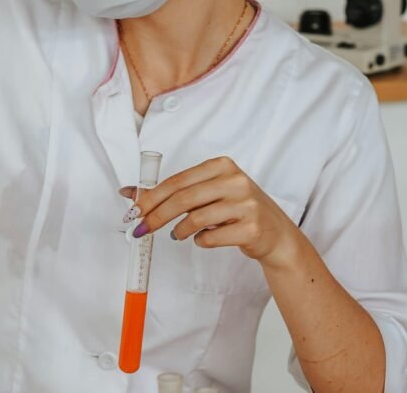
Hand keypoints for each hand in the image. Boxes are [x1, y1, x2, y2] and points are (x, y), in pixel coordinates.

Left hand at [121, 156, 302, 268]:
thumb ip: (175, 192)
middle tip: (141, 229)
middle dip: (156, 216)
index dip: (152, 197)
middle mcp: (235, 180)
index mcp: (222, 166)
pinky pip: (210, 237)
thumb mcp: (209, 193)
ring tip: (178, 234)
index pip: (177, 181)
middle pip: (183, 199)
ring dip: (179, 230)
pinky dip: (199, 240)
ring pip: (195, 219)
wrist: (276, 234)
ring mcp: (246, 204)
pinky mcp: (251, 228)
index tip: (134, 211)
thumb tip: (130, 194)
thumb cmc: (237, 210)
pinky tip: (202, 238)